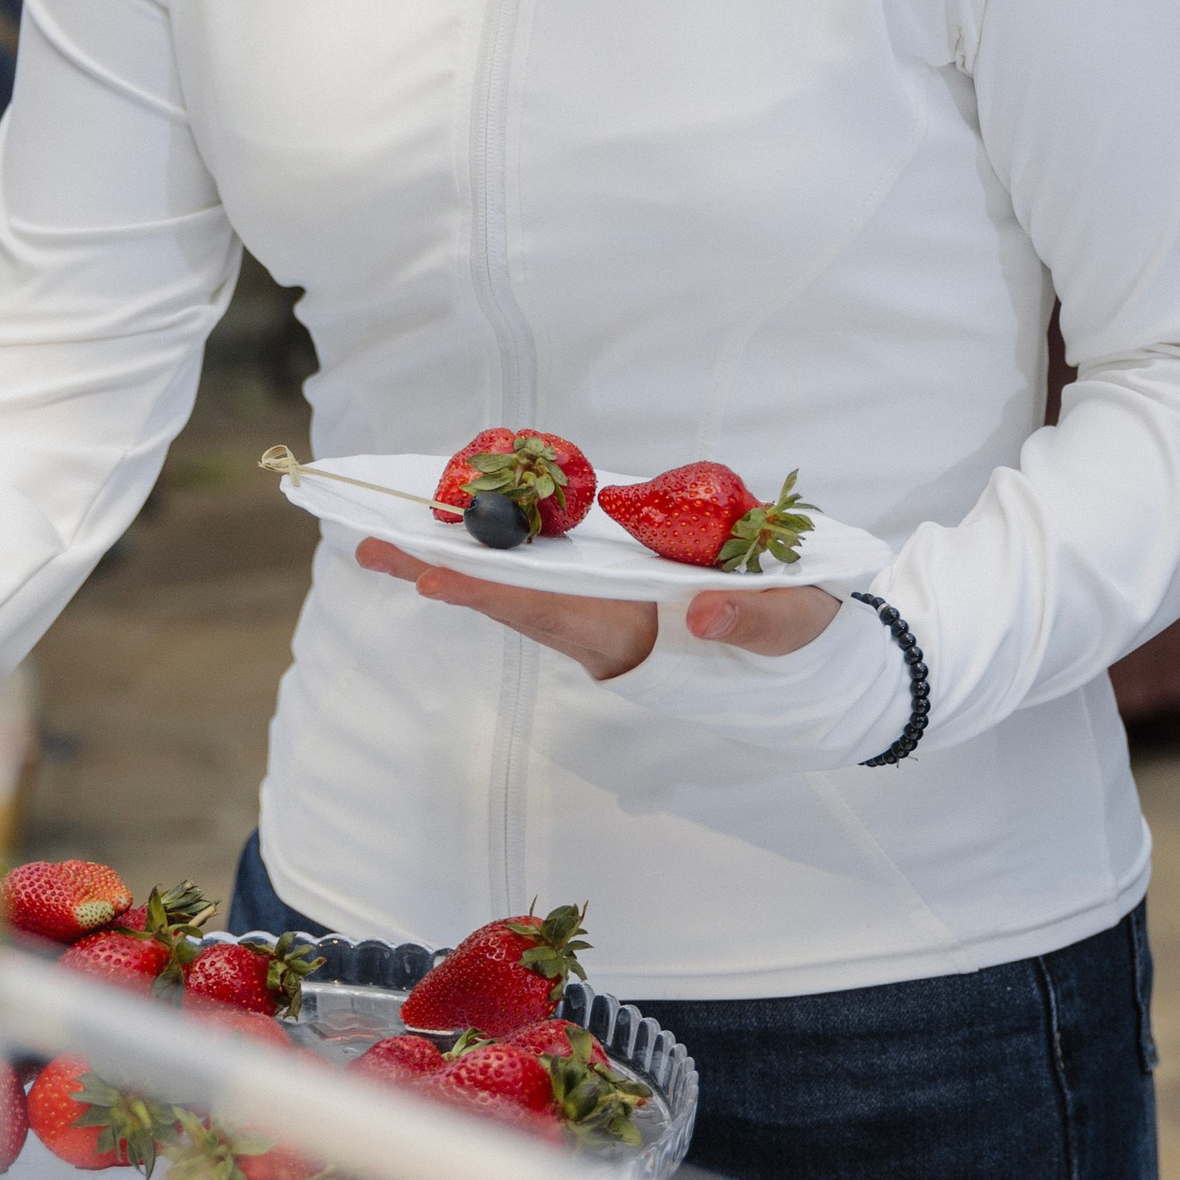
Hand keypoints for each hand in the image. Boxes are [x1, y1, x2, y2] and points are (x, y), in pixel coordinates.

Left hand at [354, 537, 837, 674]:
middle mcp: (604, 629)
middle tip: (366, 545)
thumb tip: (707, 613)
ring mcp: (601, 609)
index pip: (554, 617)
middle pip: (510, 602)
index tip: (437, 581)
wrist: (813, 654)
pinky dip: (493, 550)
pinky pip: (538, 570)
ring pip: (515, 587)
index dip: (495, 598)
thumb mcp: (792, 627)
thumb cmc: (802, 641)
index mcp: (640, 640)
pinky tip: (454, 525)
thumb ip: (755, 622)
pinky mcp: (606, 586)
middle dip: (441, 573)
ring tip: (383, 536)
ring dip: (452, 562)